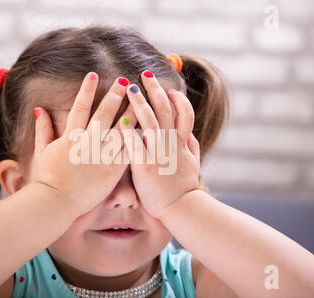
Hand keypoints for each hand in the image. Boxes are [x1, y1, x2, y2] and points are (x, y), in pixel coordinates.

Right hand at [32, 72, 135, 216]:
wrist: (56, 202)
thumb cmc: (47, 178)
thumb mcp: (42, 151)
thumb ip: (43, 129)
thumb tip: (39, 110)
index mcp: (71, 136)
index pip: (80, 107)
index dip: (87, 90)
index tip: (94, 74)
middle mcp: (87, 142)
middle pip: (104, 114)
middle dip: (114, 95)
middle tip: (125, 81)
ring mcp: (101, 156)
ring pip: (120, 130)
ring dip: (131, 113)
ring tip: (142, 100)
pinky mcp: (112, 170)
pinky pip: (128, 151)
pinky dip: (137, 139)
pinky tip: (147, 128)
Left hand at [119, 71, 200, 218]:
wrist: (181, 207)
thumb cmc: (184, 186)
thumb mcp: (193, 162)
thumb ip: (190, 145)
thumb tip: (188, 133)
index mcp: (181, 141)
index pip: (183, 113)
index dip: (177, 98)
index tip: (169, 88)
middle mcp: (170, 143)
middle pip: (164, 110)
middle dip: (155, 90)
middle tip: (145, 74)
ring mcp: (158, 153)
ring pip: (149, 122)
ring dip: (139, 103)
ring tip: (130, 88)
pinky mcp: (145, 166)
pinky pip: (135, 145)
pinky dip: (128, 131)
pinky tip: (120, 120)